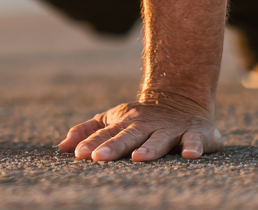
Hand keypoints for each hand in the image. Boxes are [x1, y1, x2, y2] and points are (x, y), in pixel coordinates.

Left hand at [58, 93, 222, 161]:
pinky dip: (193, 146)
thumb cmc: (140, 118)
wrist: (180, 98)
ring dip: (149, 149)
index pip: (106, 134)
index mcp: (125, 123)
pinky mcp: (195, 133)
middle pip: (128, 136)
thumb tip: (62, 147)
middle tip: (99, 157)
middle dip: (114, 147)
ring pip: (158, 139)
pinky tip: (189, 155)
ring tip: (138, 158)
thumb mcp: (113, 120)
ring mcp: (170, 128)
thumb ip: (88, 131)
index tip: (80, 155)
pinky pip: (195, 140)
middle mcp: (146, 125)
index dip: (93, 144)